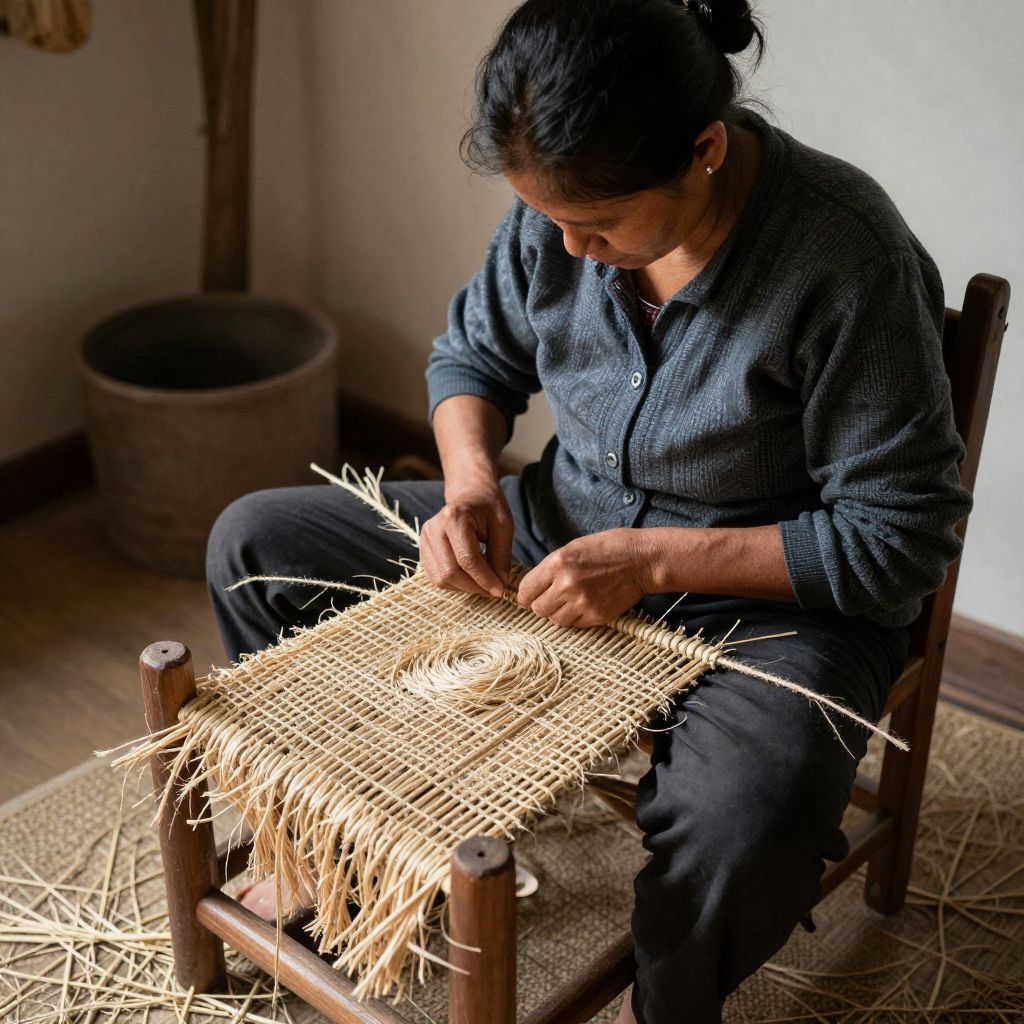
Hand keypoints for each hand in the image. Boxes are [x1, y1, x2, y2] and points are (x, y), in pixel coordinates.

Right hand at [420, 477, 513, 598]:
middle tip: (493, 589)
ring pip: (440, 579)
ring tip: (482, 582)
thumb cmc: (488, 507)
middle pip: (450, 573)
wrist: (469, 492)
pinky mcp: (423, 549)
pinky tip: (469, 577)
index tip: (500, 589)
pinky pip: (435, 577)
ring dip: (464, 588)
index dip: (484, 579)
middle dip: (474, 587)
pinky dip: (454, 584)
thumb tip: (499, 584)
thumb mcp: (504, 526)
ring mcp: (424, 539)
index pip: (467, 559)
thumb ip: (501, 555)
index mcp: (454, 518)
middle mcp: (434, 528)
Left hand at [515, 529, 654, 626]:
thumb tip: (534, 586)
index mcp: (557, 563)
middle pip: (538, 609)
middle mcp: (566, 584)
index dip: (525, 595)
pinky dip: (576, 618)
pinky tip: (585, 604)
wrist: (642, 559)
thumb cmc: (609, 548)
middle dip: (541, 604)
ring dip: (558, 613)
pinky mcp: (597, 615)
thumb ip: (551, 567)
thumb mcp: (574, 548)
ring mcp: (582, 602)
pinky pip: (574, 625)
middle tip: (552, 598)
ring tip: (571, 601)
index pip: (526, 590)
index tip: (528, 597)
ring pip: (555, 620)